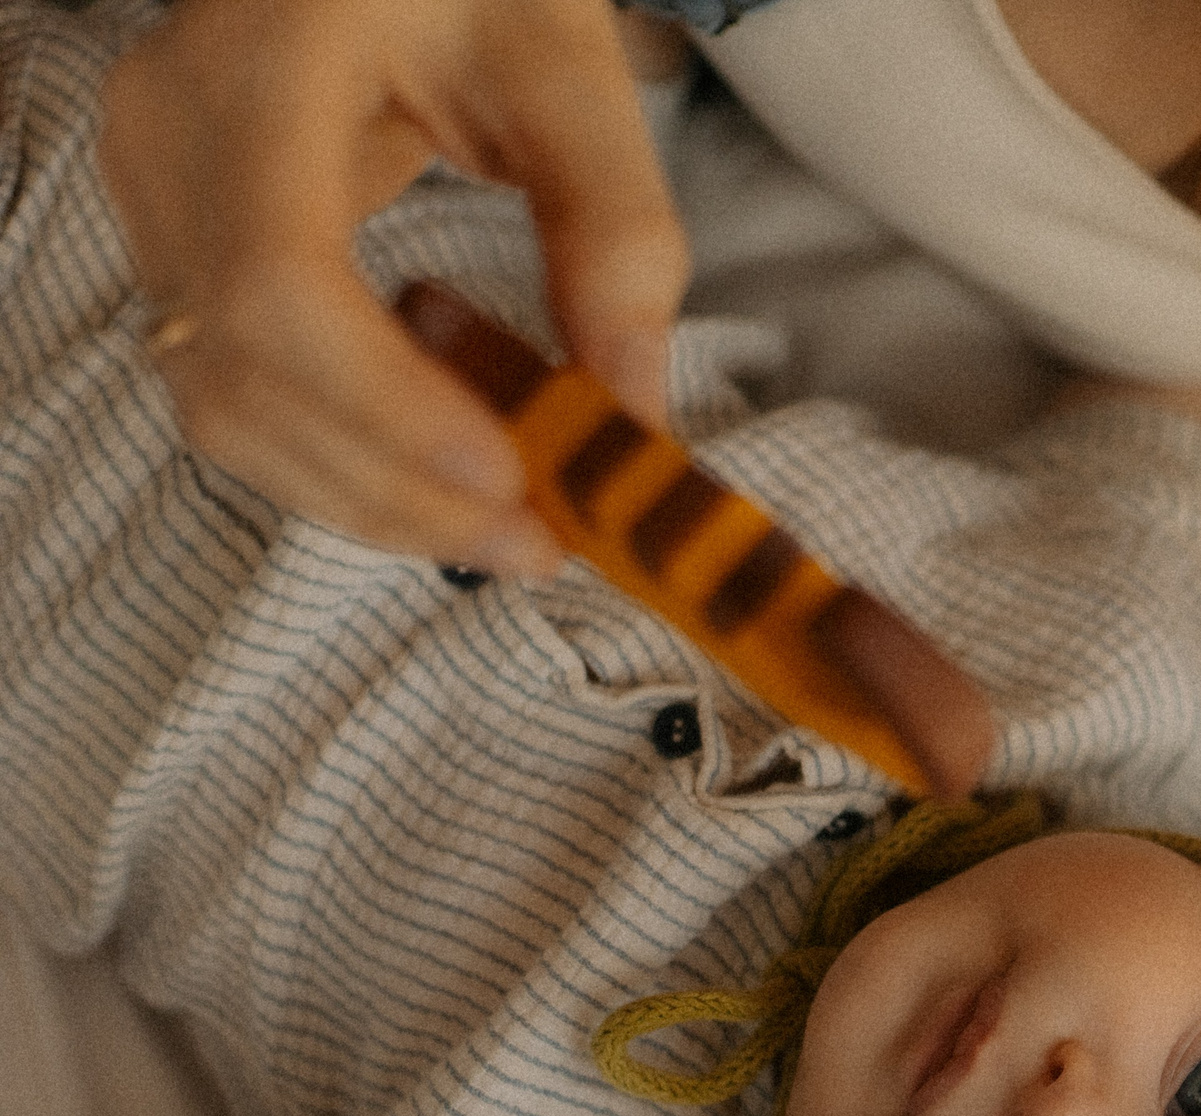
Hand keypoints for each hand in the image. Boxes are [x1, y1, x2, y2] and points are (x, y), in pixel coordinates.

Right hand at [98, 0, 689, 578]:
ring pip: (223, 408)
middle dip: (396, 487)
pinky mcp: (179, 248)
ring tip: (509, 535)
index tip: (505, 475)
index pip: (282, 281)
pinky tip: (445, 484)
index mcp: (258, 71)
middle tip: (540, 545)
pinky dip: (342, 460)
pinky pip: (236, 392)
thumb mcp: (572, 74)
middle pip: (243, 370)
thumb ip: (615, 236)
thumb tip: (633, 415)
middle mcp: (171, 140)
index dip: (385, 404)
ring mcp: (155, 198)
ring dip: (369, 498)